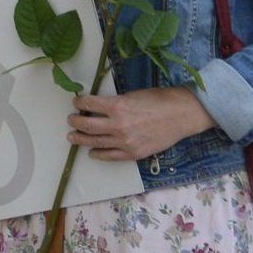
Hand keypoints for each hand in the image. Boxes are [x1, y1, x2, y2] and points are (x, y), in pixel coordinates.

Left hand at [68, 88, 211, 161]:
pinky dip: (97, 154)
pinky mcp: (133, 153)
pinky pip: (109, 156)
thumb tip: (97, 107)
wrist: (181, 115)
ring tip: (72, 136)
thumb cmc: (158, 100)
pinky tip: (92, 152)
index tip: (76, 102)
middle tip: (71, 120)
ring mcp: (125, 141)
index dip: (79, 102)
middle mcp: (118, 125)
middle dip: (75, 122)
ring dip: (80, 139)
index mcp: (117, 106)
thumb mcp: (131, 95)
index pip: (88, 104)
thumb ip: (113, 103)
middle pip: (86, 125)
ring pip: (94, 142)